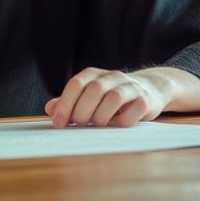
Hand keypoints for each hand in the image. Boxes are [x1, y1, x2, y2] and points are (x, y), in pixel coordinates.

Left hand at [45, 68, 170, 128]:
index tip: (59, 123)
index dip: (65, 104)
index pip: (76, 84)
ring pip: (114, 98)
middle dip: (83, 111)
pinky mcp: (145, 100)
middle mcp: (113, 77)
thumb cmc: (112, 96)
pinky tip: (116, 125)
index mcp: (95, 75)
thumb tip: (50, 109)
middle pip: (94, 90)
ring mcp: (131, 87)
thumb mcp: (90, 96)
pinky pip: (133, 112)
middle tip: (80, 125)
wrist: (150, 89)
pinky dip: (122, 122)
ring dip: (101, 116)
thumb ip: (70, 102)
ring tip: (98, 125)